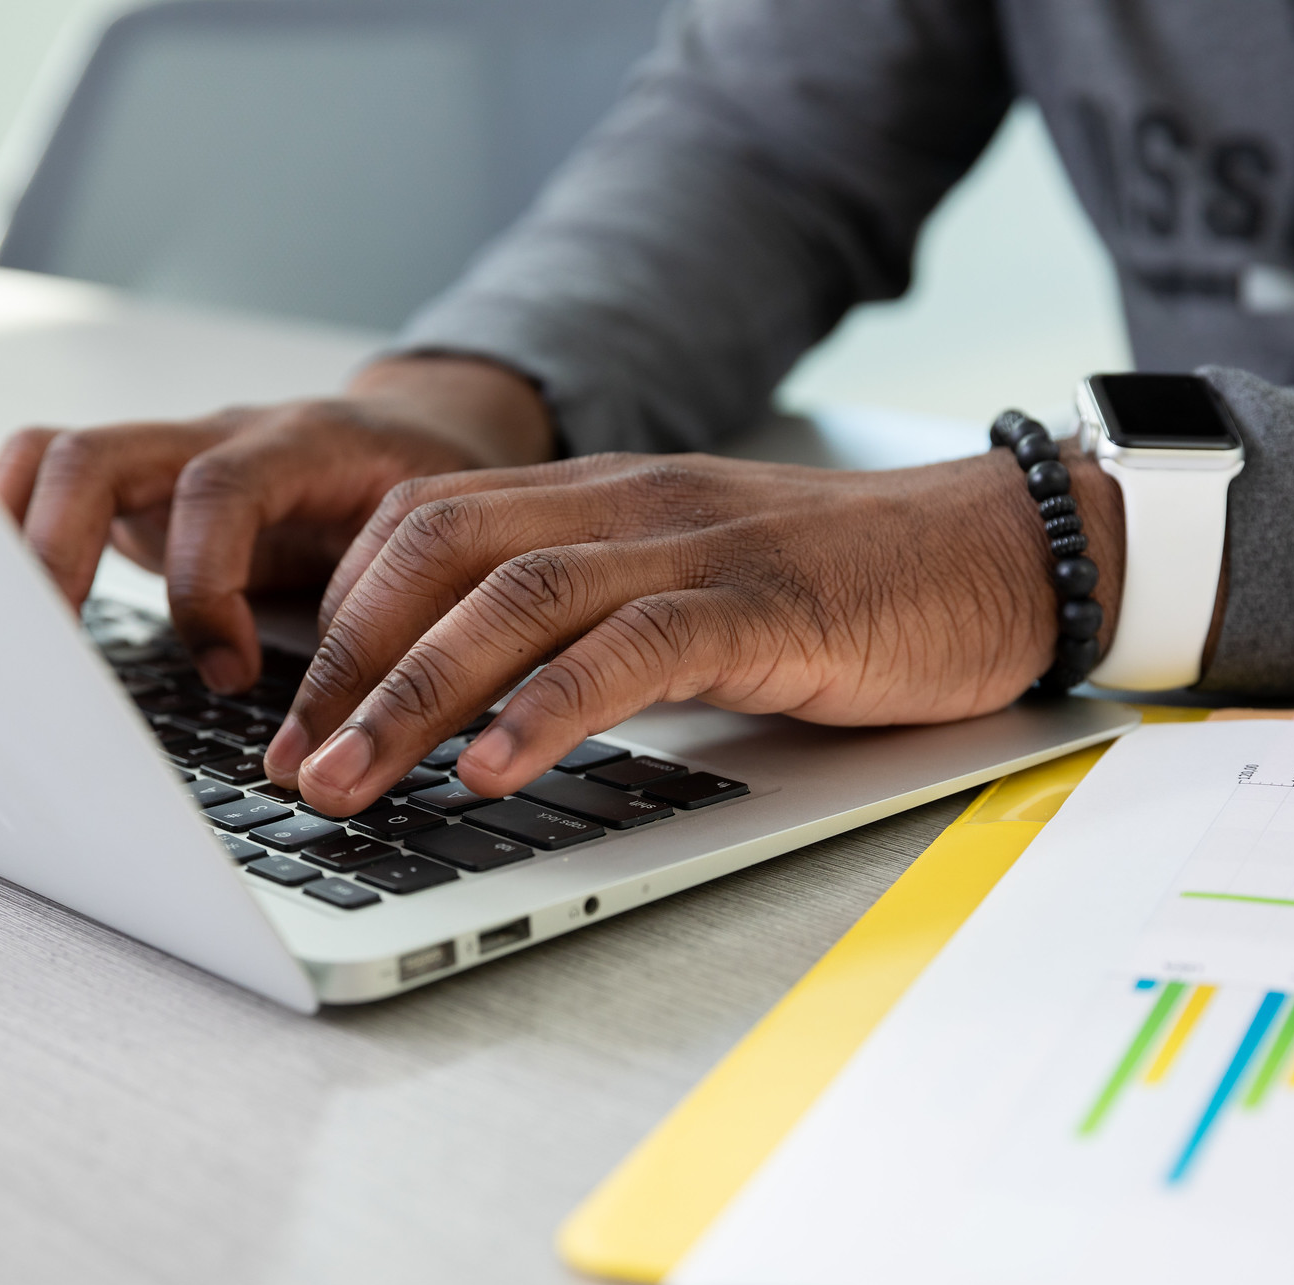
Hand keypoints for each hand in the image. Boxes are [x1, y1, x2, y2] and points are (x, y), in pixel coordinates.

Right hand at [0, 355, 554, 691]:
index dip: (207, 586)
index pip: (219, 491)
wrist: (423, 437)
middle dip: (58, 559)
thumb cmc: (428, 509)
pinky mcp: (140, 489)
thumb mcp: (433, 556)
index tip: (229, 675)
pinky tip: (17, 612)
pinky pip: (49, 480)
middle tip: (57, 663)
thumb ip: (395, 617)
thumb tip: (356, 729)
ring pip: (55, 460)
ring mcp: (168, 458)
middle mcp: (218, 438)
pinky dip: (18, 535)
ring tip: (17, 644)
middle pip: (94, 456)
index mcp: (302, 445)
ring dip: (22, 548)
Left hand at [266, 447, 1126, 815]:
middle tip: (290, 762)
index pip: (423, 526)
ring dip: (410, 695)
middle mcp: (629, 504)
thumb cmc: (845, 586)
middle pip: (435, 553)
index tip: (296, 711)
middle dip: (343, 663)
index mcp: (602, 495)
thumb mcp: (691, 586)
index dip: (341, 616)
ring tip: (346, 781)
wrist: (1003, 551)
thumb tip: (482, 708)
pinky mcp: (764, 604)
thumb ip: (594, 619)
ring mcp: (695, 547)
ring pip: (512, 597)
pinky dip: (546, 708)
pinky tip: (491, 770)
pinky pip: (630, 646)